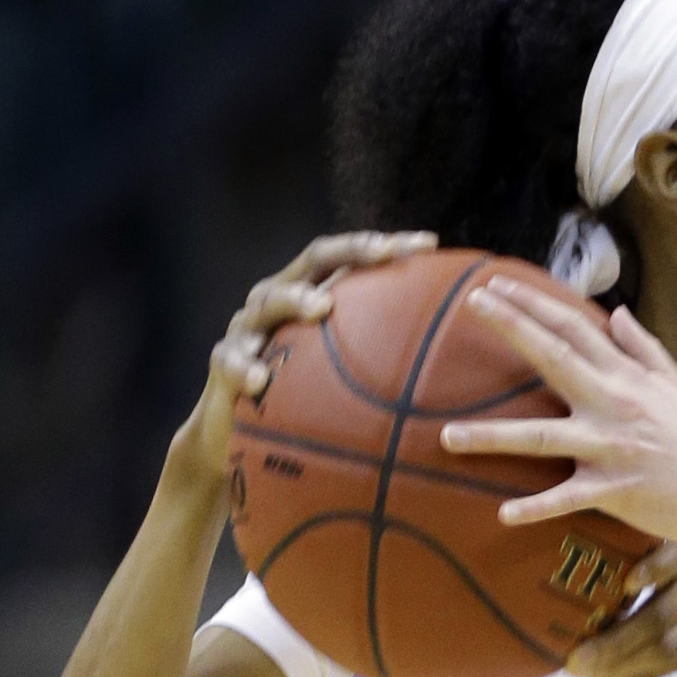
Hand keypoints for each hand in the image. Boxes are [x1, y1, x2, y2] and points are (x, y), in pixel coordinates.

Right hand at [176, 230, 435, 490]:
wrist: (238, 432)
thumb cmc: (306, 396)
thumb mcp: (347, 372)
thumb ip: (385, 355)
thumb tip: (454, 360)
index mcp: (312, 293)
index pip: (351, 258)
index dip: (385, 245)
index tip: (429, 243)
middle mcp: (279, 300)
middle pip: (313, 261)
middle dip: (348, 252)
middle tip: (382, 253)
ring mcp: (249, 328)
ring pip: (268, 301)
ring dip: (294, 299)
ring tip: (320, 306)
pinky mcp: (223, 364)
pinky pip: (231, 360)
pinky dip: (245, 367)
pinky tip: (261, 380)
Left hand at [443, 278, 676, 544]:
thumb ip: (645, 349)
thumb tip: (618, 313)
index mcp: (628, 379)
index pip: (576, 329)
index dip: (535, 304)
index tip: (496, 286)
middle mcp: (616, 405)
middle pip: (555, 359)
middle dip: (512, 329)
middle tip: (472, 303)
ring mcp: (614, 448)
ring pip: (543, 437)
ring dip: (493, 437)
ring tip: (447, 437)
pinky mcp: (618, 489)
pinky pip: (568, 498)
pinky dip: (537, 507)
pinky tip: (504, 514)